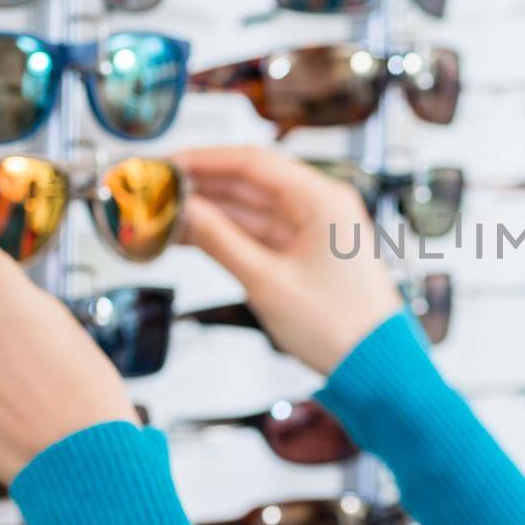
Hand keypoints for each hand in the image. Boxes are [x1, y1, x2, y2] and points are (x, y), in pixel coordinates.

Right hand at [172, 147, 402, 374]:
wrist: (373, 365)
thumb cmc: (337, 326)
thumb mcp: (267, 282)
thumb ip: (219, 240)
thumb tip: (181, 208)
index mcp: (322, 199)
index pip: (252, 162)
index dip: (202, 160)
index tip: (163, 164)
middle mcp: (319, 204)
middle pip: (248, 180)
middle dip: (198, 185)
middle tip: (151, 188)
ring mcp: (311, 227)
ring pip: (248, 206)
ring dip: (206, 210)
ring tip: (157, 213)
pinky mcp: (303, 250)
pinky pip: (257, 230)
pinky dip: (223, 232)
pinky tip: (186, 234)